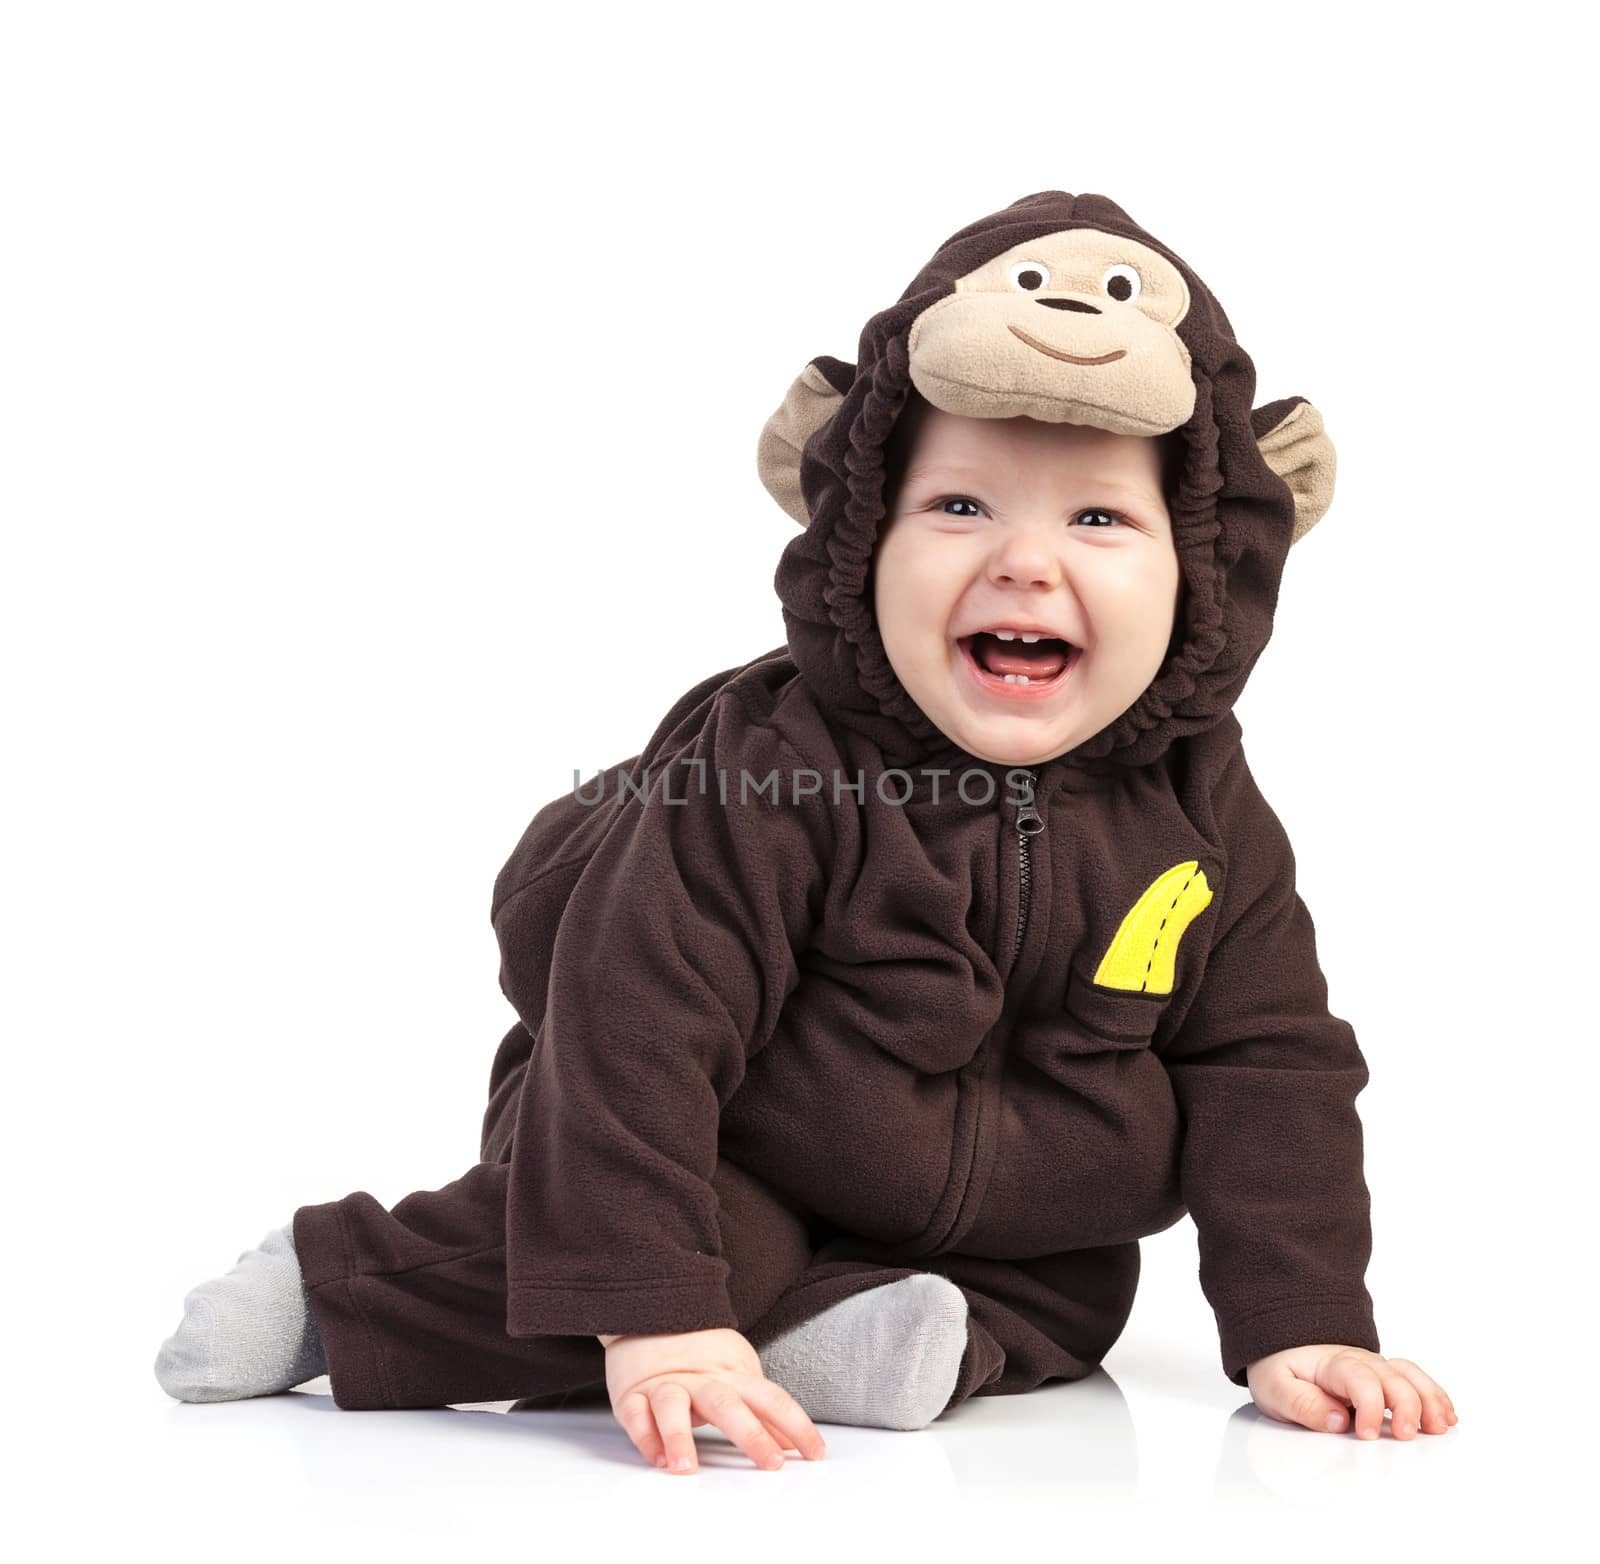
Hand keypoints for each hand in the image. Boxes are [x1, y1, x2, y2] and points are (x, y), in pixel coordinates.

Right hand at [599, 1326, 828, 1474]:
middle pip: (727, 1404)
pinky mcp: (632, 1394)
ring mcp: (665, 1386)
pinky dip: (644, 1436)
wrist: (649, 1316)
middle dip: (752, 1434)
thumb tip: (794, 1444)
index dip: (797, 1425)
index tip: (817, 1454)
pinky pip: (635, 1415)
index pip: (771, 1399)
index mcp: (732, 1376)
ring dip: (679, 1436)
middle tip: (772, 1463)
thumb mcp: (738, 1376)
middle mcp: (700, 1381)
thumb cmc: (700, 1355)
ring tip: (685, 1468)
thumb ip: (762, 1412)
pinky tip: (655, 1458)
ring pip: (672, 1407)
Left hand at [1245, 1344, 1457, 1439]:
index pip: (1358, 1378)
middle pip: (1392, 1376)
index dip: (1369, 1405)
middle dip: (1405, 1405)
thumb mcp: (1274, 1387)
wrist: (1280, 1348)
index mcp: (1331, 1363)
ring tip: (1439, 1427)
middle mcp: (1358, 1361)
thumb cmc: (1278, 1370)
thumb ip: (1302, 1403)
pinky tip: (1446, 1417)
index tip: (1367, 1434)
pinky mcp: (1383, 1377)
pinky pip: (1415, 1379)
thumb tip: (1338, 1420)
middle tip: (1406, 1436)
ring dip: (1428, 1400)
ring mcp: (1374, 1367)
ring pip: (1409, 1375)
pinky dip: (1435, 1396)